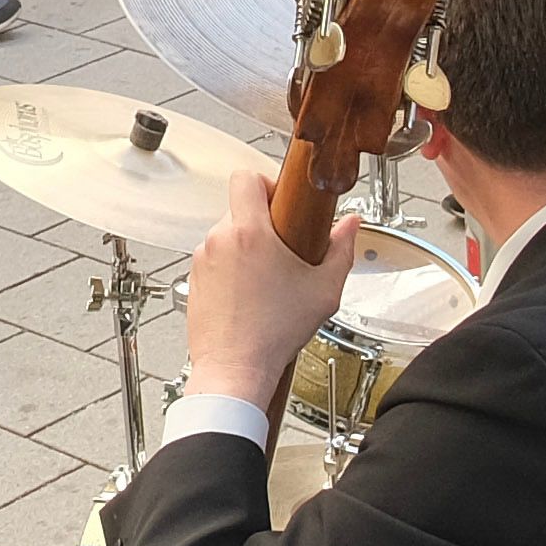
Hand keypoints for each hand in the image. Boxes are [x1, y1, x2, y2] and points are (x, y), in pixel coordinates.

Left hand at [180, 187, 358, 415]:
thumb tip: (351, 226)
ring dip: (247, 247)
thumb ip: (341, 250)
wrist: (235, 369)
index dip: (267, 182)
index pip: (246, 176)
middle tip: (284, 247)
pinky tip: (250, 294)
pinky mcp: (194, 280)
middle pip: (239, 208)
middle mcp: (219, 240)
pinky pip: (215, 260)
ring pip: (226, 235)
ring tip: (269, 277)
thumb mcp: (323, 290)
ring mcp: (202, 260)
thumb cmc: (272, 334)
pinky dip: (231, 269)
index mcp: (249, 233)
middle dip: (263, 222)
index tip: (284, 203)